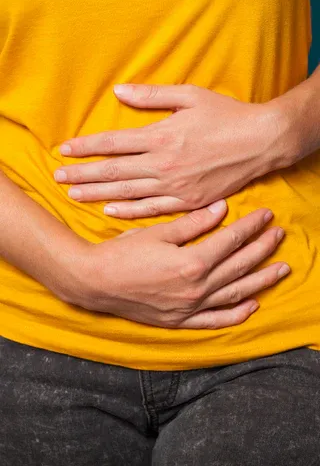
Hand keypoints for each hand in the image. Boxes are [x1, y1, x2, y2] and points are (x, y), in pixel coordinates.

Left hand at [54, 84, 287, 218]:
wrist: (261, 143)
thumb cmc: (227, 116)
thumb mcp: (190, 96)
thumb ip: (151, 96)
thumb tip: (118, 91)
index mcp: (161, 136)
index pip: (113, 143)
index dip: (86, 147)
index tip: (64, 151)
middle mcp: (163, 164)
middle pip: (113, 171)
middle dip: (82, 175)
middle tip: (57, 179)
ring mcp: (175, 186)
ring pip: (127, 192)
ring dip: (97, 194)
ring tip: (74, 196)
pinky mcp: (188, 202)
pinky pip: (152, 210)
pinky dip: (129, 211)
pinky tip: (109, 211)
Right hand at [65, 201, 289, 328]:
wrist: (96, 282)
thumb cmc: (123, 253)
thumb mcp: (158, 233)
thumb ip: (193, 223)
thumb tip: (222, 209)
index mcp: (191, 263)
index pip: (231, 241)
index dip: (251, 227)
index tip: (266, 216)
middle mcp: (196, 288)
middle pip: (239, 266)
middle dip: (262, 248)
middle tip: (279, 235)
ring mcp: (190, 307)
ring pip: (235, 293)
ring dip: (261, 280)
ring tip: (281, 269)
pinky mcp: (181, 320)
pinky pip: (215, 320)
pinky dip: (235, 314)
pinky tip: (252, 306)